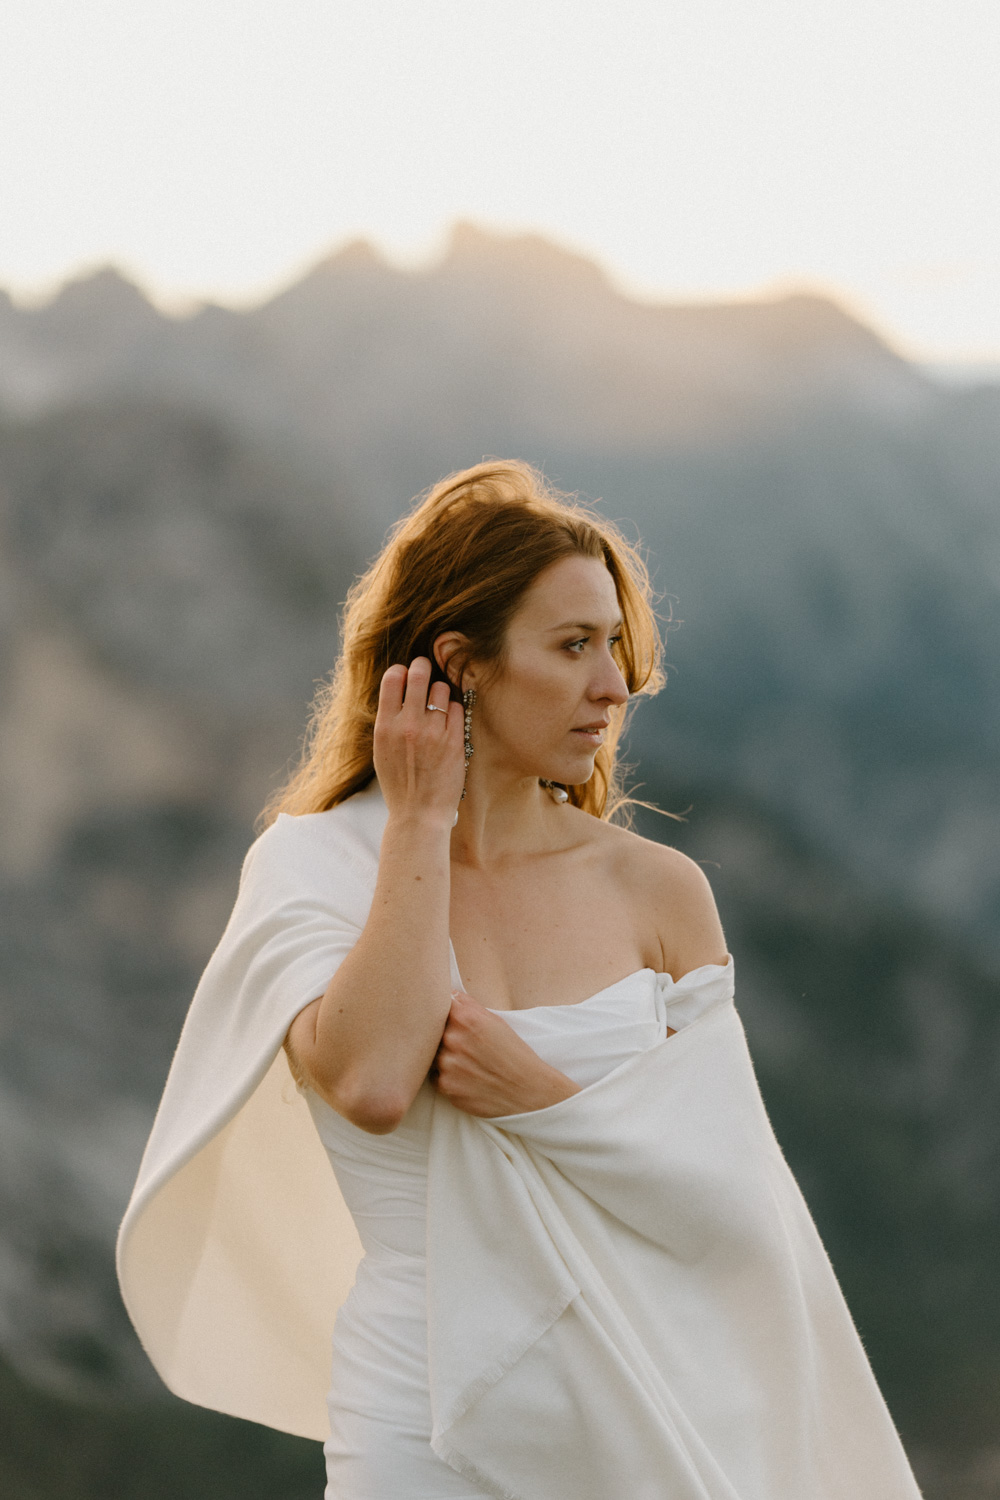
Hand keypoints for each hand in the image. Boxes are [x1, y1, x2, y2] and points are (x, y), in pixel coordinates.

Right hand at [373, 657, 464, 824]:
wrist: (418, 814)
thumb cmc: (399, 784)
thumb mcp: (381, 751)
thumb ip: (389, 721)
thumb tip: (399, 692)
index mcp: (385, 727)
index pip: (392, 678)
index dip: (400, 670)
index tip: (405, 674)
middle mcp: (408, 725)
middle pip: (419, 674)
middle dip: (423, 666)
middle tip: (426, 667)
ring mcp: (433, 732)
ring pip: (441, 689)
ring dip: (440, 691)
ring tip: (437, 704)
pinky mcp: (455, 741)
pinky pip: (457, 709)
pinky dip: (454, 710)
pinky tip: (449, 721)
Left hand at [432, 991, 579, 1116]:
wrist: (528, 1091)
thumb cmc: (514, 1054)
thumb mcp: (496, 1022)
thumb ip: (468, 1006)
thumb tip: (449, 994)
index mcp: (465, 1017)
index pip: (438, 1007)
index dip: (444, 1016)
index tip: (451, 1023)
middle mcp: (452, 1038)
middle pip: (433, 1033)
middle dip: (446, 1039)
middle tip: (466, 1049)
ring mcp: (447, 1063)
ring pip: (434, 1056)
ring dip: (446, 1060)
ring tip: (470, 1065)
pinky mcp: (445, 1086)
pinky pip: (437, 1077)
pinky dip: (449, 1078)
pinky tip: (469, 1079)